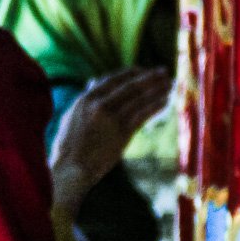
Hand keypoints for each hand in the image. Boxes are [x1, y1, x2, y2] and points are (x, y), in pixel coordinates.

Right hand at [50, 68, 170, 217]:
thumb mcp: (72, 115)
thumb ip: (86, 99)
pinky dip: (155, 107)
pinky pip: (143, 116)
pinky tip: (165, 102)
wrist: (71, 169)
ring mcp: (112, 120)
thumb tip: (95, 81)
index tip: (145, 71)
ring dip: (157, 91)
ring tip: (170, 85)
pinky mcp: (122, 134)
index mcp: (86, 99)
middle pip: (131, 86)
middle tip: (165, 72)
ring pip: (140, 100)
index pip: (115, 79)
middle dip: (151, 78)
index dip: (133, 73)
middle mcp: (100, 106)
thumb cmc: (69, 144)